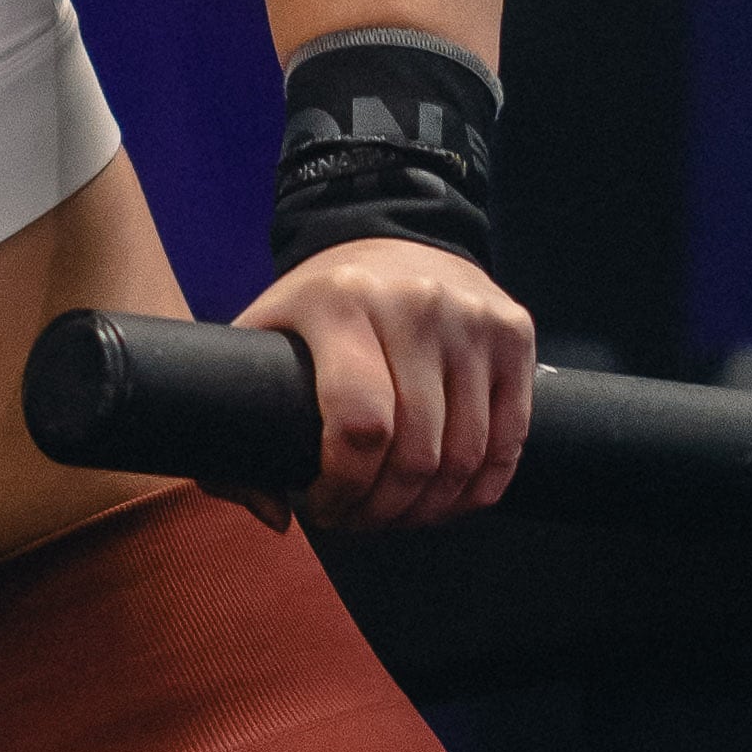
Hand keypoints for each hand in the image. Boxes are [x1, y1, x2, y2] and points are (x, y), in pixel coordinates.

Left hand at [228, 240, 536, 531]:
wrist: (393, 234)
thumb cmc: (319, 306)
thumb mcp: (260, 340)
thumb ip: (238, 433)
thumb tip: (278, 515)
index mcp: (342, 303)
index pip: (360, 427)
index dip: (344, 489)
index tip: (323, 505)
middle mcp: (415, 305)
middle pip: (416, 452)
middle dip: (384, 508)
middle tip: (360, 517)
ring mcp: (472, 318)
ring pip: (466, 455)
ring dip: (430, 507)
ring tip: (398, 511)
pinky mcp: (513, 332)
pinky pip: (509, 440)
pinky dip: (479, 487)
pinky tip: (445, 497)